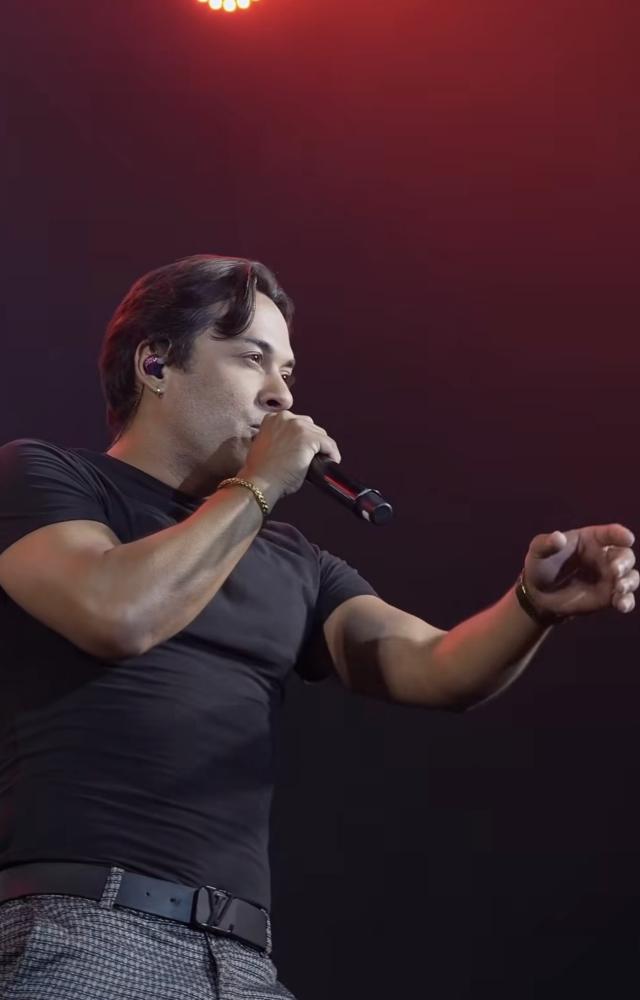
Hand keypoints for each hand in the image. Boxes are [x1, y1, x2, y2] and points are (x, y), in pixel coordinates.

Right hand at [239, 411, 340, 504]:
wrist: (259, 481)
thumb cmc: (260, 471)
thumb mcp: (267, 446)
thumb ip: (280, 440)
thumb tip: (296, 447)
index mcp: (273, 418)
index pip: (296, 423)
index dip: (303, 437)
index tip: (306, 448)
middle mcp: (285, 418)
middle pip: (310, 426)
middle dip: (313, 441)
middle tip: (314, 456)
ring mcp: (297, 427)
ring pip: (320, 435)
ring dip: (322, 448)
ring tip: (323, 460)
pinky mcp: (308, 438)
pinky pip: (328, 444)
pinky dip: (332, 454)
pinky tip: (332, 462)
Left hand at [523, 524, 637, 618]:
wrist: (538, 595)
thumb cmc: (540, 566)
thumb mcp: (537, 551)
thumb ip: (546, 543)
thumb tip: (558, 538)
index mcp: (590, 539)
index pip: (609, 533)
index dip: (619, 534)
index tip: (628, 538)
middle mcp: (604, 556)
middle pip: (624, 555)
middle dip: (624, 562)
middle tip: (615, 571)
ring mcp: (609, 577)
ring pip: (631, 576)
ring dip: (629, 581)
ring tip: (619, 588)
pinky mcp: (609, 596)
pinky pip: (625, 598)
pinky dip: (627, 602)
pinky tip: (622, 606)